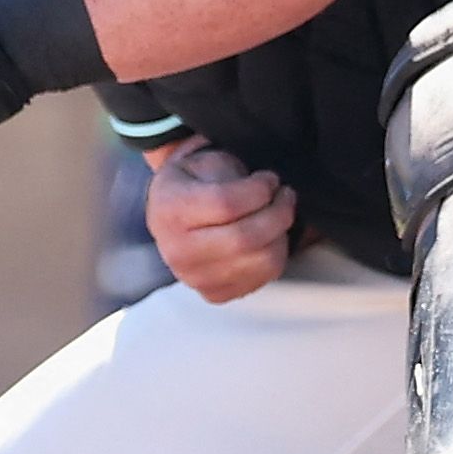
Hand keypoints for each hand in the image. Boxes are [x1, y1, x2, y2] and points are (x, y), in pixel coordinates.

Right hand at [145, 140, 294, 302]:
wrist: (166, 220)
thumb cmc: (188, 185)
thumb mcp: (198, 159)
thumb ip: (227, 167)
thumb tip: (262, 185)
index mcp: (171, 210)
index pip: (226, 204)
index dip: (259, 190)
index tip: (270, 179)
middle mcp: (178, 250)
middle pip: (246, 238)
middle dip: (278, 212)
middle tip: (285, 195)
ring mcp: (196, 278)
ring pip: (262, 260)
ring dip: (282, 233)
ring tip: (279, 213)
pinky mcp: (215, 294)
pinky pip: (264, 277)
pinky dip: (276, 252)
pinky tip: (269, 235)